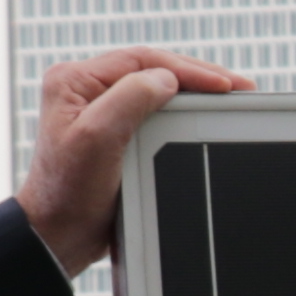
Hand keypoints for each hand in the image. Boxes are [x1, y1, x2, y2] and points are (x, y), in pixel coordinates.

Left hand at [21, 46, 249, 271]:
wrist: (59, 234)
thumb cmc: (68, 192)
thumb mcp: (98, 138)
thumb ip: (130, 99)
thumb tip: (166, 80)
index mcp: (73, 81)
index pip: (142, 61)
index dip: (188, 70)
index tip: (223, 85)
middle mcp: (83, 89)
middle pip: (151, 70)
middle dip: (197, 76)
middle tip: (237, 86)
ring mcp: (97, 108)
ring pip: (155, 88)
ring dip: (191, 91)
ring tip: (226, 95)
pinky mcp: (111, 129)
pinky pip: (152, 109)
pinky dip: (179, 110)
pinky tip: (199, 112)